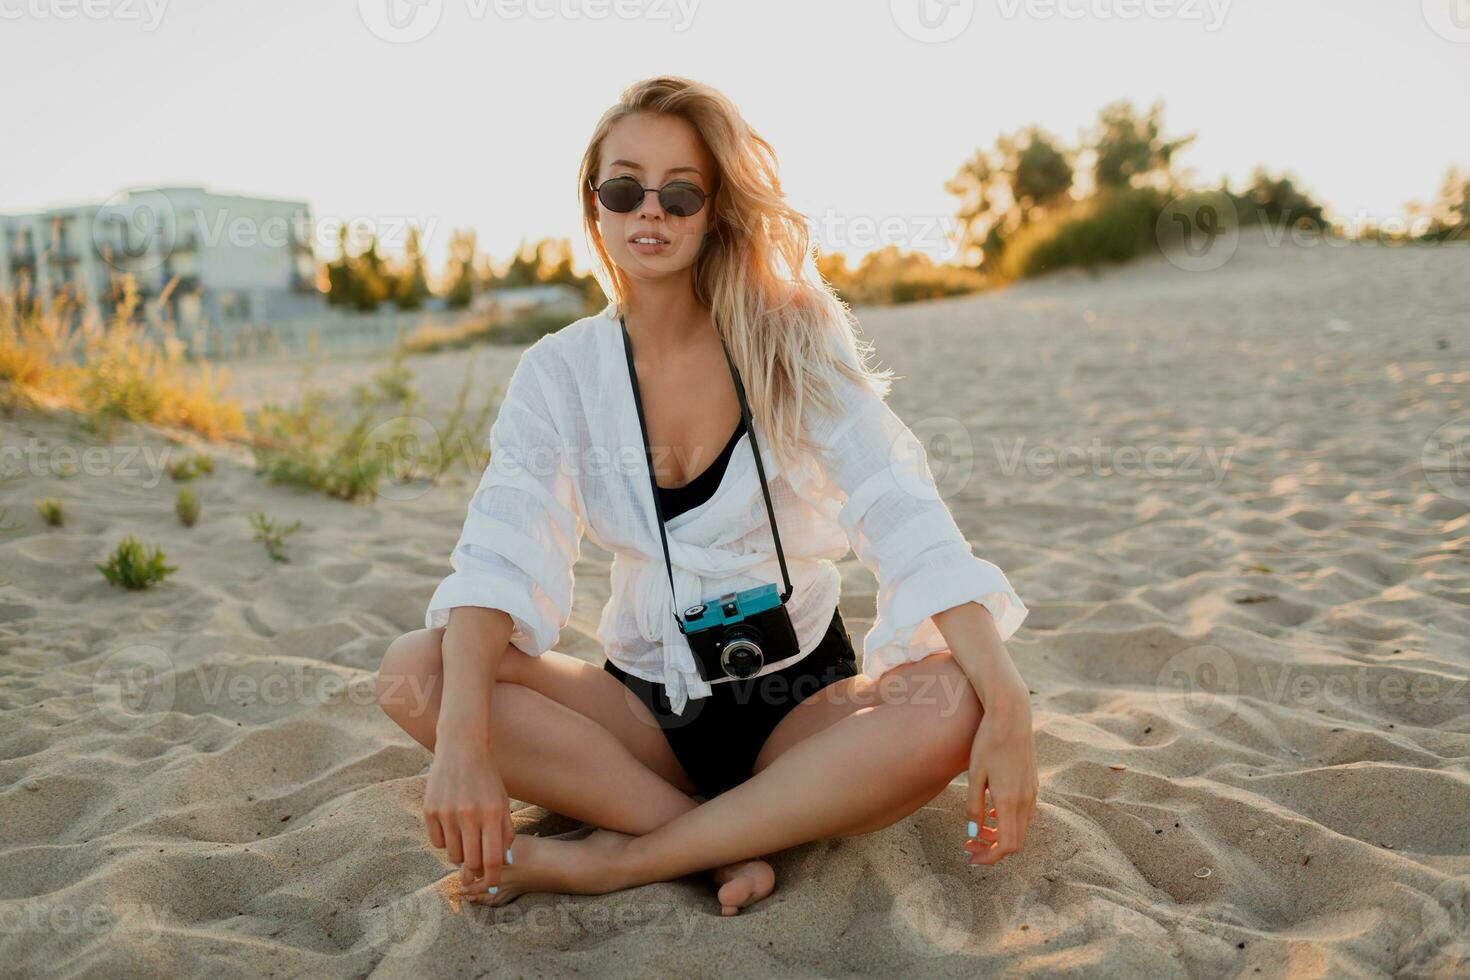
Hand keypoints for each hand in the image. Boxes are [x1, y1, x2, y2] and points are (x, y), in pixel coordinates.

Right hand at [423, 738, 513, 890]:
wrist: (461, 749)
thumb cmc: (486, 778)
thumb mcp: (502, 802)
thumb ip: (505, 832)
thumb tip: (504, 863)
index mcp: (491, 813)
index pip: (492, 859)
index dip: (492, 877)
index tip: (492, 884)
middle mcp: (469, 815)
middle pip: (470, 861)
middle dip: (475, 870)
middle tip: (477, 868)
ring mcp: (446, 813)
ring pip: (452, 855)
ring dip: (460, 855)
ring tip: (466, 840)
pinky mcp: (430, 811)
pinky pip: (437, 842)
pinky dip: (445, 841)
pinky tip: (452, 826)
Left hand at [963, 684, 1037, 865]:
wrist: (1011, 715)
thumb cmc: (988, 742)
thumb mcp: (975, 775)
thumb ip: (974, 807)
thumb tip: (973, 834)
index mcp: (1010, 801)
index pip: (1007, 847)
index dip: (990, 858)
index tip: (972, 858)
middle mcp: (1026, 800)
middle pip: (1016, 842)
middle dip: (993, 849)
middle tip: (970, 846)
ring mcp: (1033, 791)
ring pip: (1021, 828)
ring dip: (1001, 836)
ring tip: (978, 830)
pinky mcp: (1033, 782)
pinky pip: (1025, 813)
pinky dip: (1009, 821)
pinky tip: (992, 812)